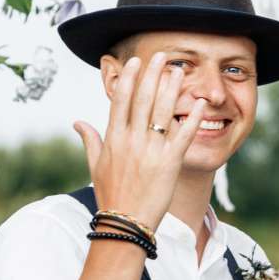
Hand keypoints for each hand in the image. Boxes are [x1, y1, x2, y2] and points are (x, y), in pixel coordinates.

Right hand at [73, 53, 206, 224]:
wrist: (125, 223)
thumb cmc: (110, 195)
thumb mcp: (95, 165)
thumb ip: (90, 140)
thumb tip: (77, 122)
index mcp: (113, 139)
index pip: (121, 101)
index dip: (130, 79)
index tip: (136, 62)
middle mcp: (131, 140)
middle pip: (143, 100)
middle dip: (153, 75)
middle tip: (162, 55)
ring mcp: (151, 151)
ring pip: (163, 112)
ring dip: (172, 88)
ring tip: (179, 71)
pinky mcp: (170, 163)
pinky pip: (183, 135)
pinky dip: (192, 119)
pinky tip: (201, 104)